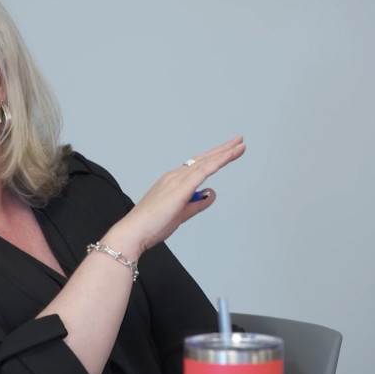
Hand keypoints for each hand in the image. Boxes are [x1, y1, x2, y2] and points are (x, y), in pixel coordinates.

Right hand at [104, 136, 245, 258]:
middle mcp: (174, 176)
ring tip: (239, 146)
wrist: (135, 231)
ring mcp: (177, 180)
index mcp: (173, 181)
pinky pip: (202, 172)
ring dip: (224, 153)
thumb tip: (211, 194)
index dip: (215, 157)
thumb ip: (198, 204)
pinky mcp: (180, 188)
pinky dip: (217, 162)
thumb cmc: (152, 224)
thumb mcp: (182, 214)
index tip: (229, 151)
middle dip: (223, 149)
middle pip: (204, 159)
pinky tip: (228, 157)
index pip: (198, 165)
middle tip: (239, 141)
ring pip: (205, 162)